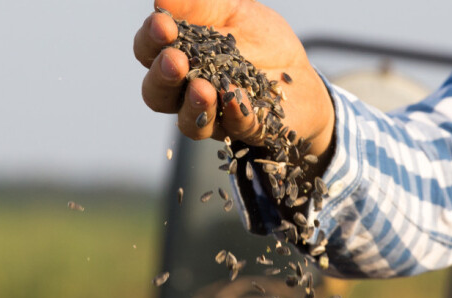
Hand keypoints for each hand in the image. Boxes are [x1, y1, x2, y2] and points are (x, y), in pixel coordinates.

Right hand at [133, 0, 334, 162]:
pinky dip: (236, 115)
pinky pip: (235, 129)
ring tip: (203, 88)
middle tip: (175, 61)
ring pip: (189, 121)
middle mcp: (186, 92)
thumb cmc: (260, 41)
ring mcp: (214, 116)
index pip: (148, 51)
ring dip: (194, 105)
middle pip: (157, 93)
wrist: (302, 75)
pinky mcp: (244, 131)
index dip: (150, 40)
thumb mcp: (233, 11)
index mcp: (178, 56)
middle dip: (163, 76)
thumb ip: (199, 6)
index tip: (162, 24)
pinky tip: (240, 98)